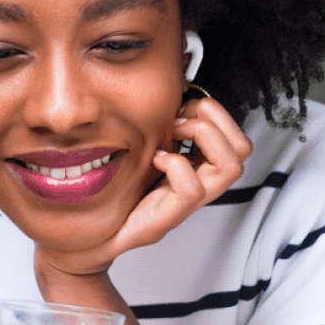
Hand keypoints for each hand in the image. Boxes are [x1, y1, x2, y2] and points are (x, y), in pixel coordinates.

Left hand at [35, 95, 252, 277]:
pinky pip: (191, 189)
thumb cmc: (109, 195)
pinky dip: (176, 165)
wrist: (81, 244)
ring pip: (230, 168)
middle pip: (243, 150)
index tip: (182, 108)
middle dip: (213, 119)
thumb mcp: (137, 150)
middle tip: (177, 119)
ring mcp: (183, 207)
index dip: (217, 114)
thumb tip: (175, 81)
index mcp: (194, 170)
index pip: (238, 140)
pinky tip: (154, 160)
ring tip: (170, 136)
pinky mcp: (162, 222)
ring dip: (202, 136)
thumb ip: (157, 125)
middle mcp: (197, 187)